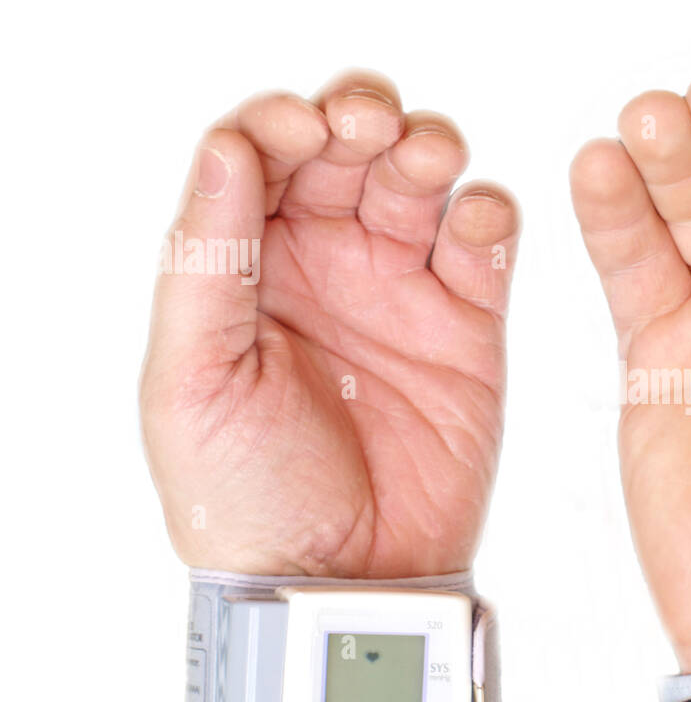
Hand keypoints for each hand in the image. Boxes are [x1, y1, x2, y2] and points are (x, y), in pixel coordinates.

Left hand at [142, 71, 519, 577]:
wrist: (341, 582)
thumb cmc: (249, 499)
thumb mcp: (191, 381)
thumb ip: (208, 261)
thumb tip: (228, 146)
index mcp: (244, 272)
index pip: (261, 158)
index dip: (283, 125)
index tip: (305, 130)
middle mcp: (321, 267)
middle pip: (344, 152)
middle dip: (359, 119)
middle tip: (371, 128)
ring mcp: (399, 292)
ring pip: (418, 181)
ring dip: (426, 149)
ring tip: (426, 161)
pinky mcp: (467, 326)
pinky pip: (484, 245)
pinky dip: (488, 214)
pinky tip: (475, 221)